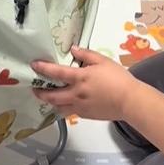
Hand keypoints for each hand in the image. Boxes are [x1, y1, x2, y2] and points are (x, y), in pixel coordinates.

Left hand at [30, 46, 145, 120]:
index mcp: (80, 78)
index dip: (43, 68)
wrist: (129, 101)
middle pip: (52, 96)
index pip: (56, 73)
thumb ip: (86, 54)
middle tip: (34, 89)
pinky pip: (70, 112)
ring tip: (48, 99)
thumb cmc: (118, 79)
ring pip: (59, 107)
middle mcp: (76, 94)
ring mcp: (80, 106)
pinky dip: (65, 108)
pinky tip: (66, 104)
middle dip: (40, 92)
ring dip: (51, 103)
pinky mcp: (85, 115)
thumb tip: (73, 49)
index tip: (34, 65)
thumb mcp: (103, 61)